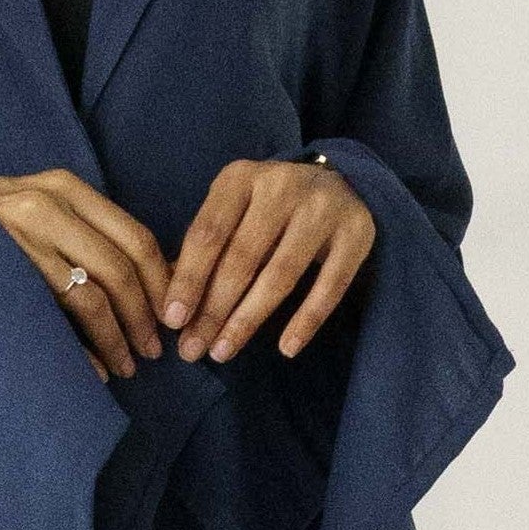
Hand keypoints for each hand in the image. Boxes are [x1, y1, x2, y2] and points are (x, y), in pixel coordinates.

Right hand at [0, 169, 171, 380]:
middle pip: (122, 266)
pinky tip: (96, 370)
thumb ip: (86, 238)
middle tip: (154, 352)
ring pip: (95, 292)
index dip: (162, 283)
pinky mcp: (4, 266)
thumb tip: (152, 284)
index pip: (136, 236)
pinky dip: (87, 347)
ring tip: (129, 365)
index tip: (170, 318)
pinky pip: (62, 311)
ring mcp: (23, 232)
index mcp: (66, 187)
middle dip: (146, 316)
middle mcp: (48, 201)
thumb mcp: (40, 218)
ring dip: (120, 337)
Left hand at [164, 157, 376, 363]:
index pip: (208, 233)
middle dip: (213, 310)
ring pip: (280, 275)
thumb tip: (171, 307)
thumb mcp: (233, 213)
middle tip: (193, 350)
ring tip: (223, 352)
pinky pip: (329, 286)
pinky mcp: (357, 233)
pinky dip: (306, 321)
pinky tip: (286, 349)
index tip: (172, 321)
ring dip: (248, 321)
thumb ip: (205, 251)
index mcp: (241, 177)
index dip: (189, 280)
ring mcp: (322, 208)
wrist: (339, 181)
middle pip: (241, 258)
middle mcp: (282, 185)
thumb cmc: (270, 209)